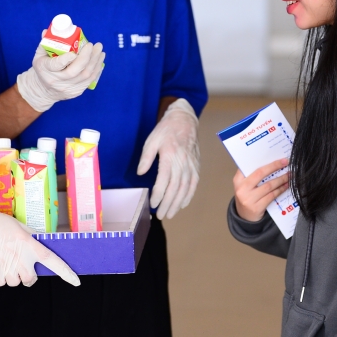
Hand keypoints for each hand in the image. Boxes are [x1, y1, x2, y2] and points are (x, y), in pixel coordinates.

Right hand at [0, 205, 79, 287]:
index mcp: (30, 245)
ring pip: (16, 282)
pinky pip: (2, 283)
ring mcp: (8, 268)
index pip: (52, 261)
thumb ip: (32, 239)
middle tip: (19, 263)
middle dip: (27, 275)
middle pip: (31, 279)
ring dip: (13, 275)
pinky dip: (0, 276)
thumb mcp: (19, 227)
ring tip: (4, 260)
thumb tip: (42, 243)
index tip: (76, 281)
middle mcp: (21, 259)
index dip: (65, 272)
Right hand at [15, 39, 104, 112]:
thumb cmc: (43, 68)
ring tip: (100, 50)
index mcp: (45, 69)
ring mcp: (67, 88)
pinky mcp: (76, 92)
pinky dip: (96, 69)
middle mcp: (56, 81)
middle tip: (93, 45)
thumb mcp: (39, 55)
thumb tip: (49, 30)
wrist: (44, 90)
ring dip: (95, 61)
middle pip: (74, 71)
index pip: (56, 64)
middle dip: (86, 57)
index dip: (67, 58)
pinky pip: (89, 80)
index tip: (75, 50)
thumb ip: (46, 42)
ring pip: (85, 75)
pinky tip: (99, 60)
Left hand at [137, 98, 199, 219]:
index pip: (164, 180)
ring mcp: (191, 165)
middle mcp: (182, 163)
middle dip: (167, 204)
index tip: (152, 204)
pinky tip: (183, 204)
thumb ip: (146, 157)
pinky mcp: (196, 166)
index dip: (158, 194)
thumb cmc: (166, 130)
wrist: (185, 121)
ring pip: (185, 189)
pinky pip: (194, 184)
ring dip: (178, 203)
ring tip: (170, 214)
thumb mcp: (151, 140)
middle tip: (160, 215)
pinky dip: (189, 196)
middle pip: (175, 188)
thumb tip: (140, 173)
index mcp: (170, 156)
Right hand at [232, 158, 290, 221]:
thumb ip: (253, 176)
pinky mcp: (257, 207)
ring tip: (289, 175)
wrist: (244, 217)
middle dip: (275, 166)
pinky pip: (272, 196)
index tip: (278, 158)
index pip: (251, 166)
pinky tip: (286, 186)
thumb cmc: (247, 197)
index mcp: (238, 179)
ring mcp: (249, 199)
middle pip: (260, 173)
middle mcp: (242, 188)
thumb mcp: (245, 185)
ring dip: (281, 179)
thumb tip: (271, 164)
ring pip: (269, 185)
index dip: (266, 162)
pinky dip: (280, 190)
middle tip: (285, 162)